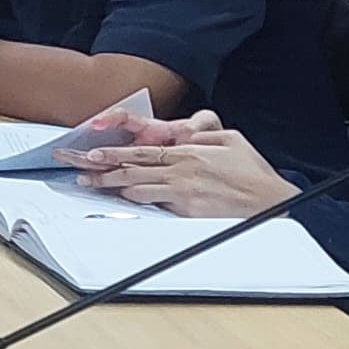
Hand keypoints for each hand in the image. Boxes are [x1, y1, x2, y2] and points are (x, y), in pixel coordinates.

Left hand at [67, 115, 293, 217]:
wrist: (271, 201)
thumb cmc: (253, 172)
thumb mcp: (231, 139)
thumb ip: (204, 135)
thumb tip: (186, 136)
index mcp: (188, 152)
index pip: (143, 152)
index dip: (115, 153)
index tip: (92, 155)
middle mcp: (180, 172)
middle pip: (133, 170)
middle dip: (102, 171)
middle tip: (78, 172)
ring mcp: (182, 193)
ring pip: (138, 189)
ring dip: (112, 188)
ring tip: (90, 185)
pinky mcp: (188, 213)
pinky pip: (156, 207)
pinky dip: (137, 203)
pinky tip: (121, 201)